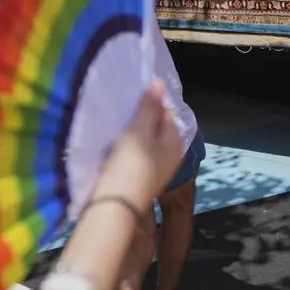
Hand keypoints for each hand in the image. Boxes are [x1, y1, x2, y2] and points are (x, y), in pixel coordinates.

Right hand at [93, 81, 181, 208]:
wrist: (115, 205)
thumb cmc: (131, 163)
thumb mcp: (140, 130)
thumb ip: (150, 107)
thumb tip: (161, 84)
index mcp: (176, 143)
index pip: (169, 114)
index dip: (154, 103)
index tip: (135, 96)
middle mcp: (170, 157)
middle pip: (157, 130)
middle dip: (143, 119)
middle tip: (124, 108)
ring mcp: (155, 170)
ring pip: (145, 143)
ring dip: (133, 134)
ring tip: (117, 124)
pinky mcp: (139, 179)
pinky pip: (135, 156)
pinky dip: (126, 149)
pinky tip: (113, 146)